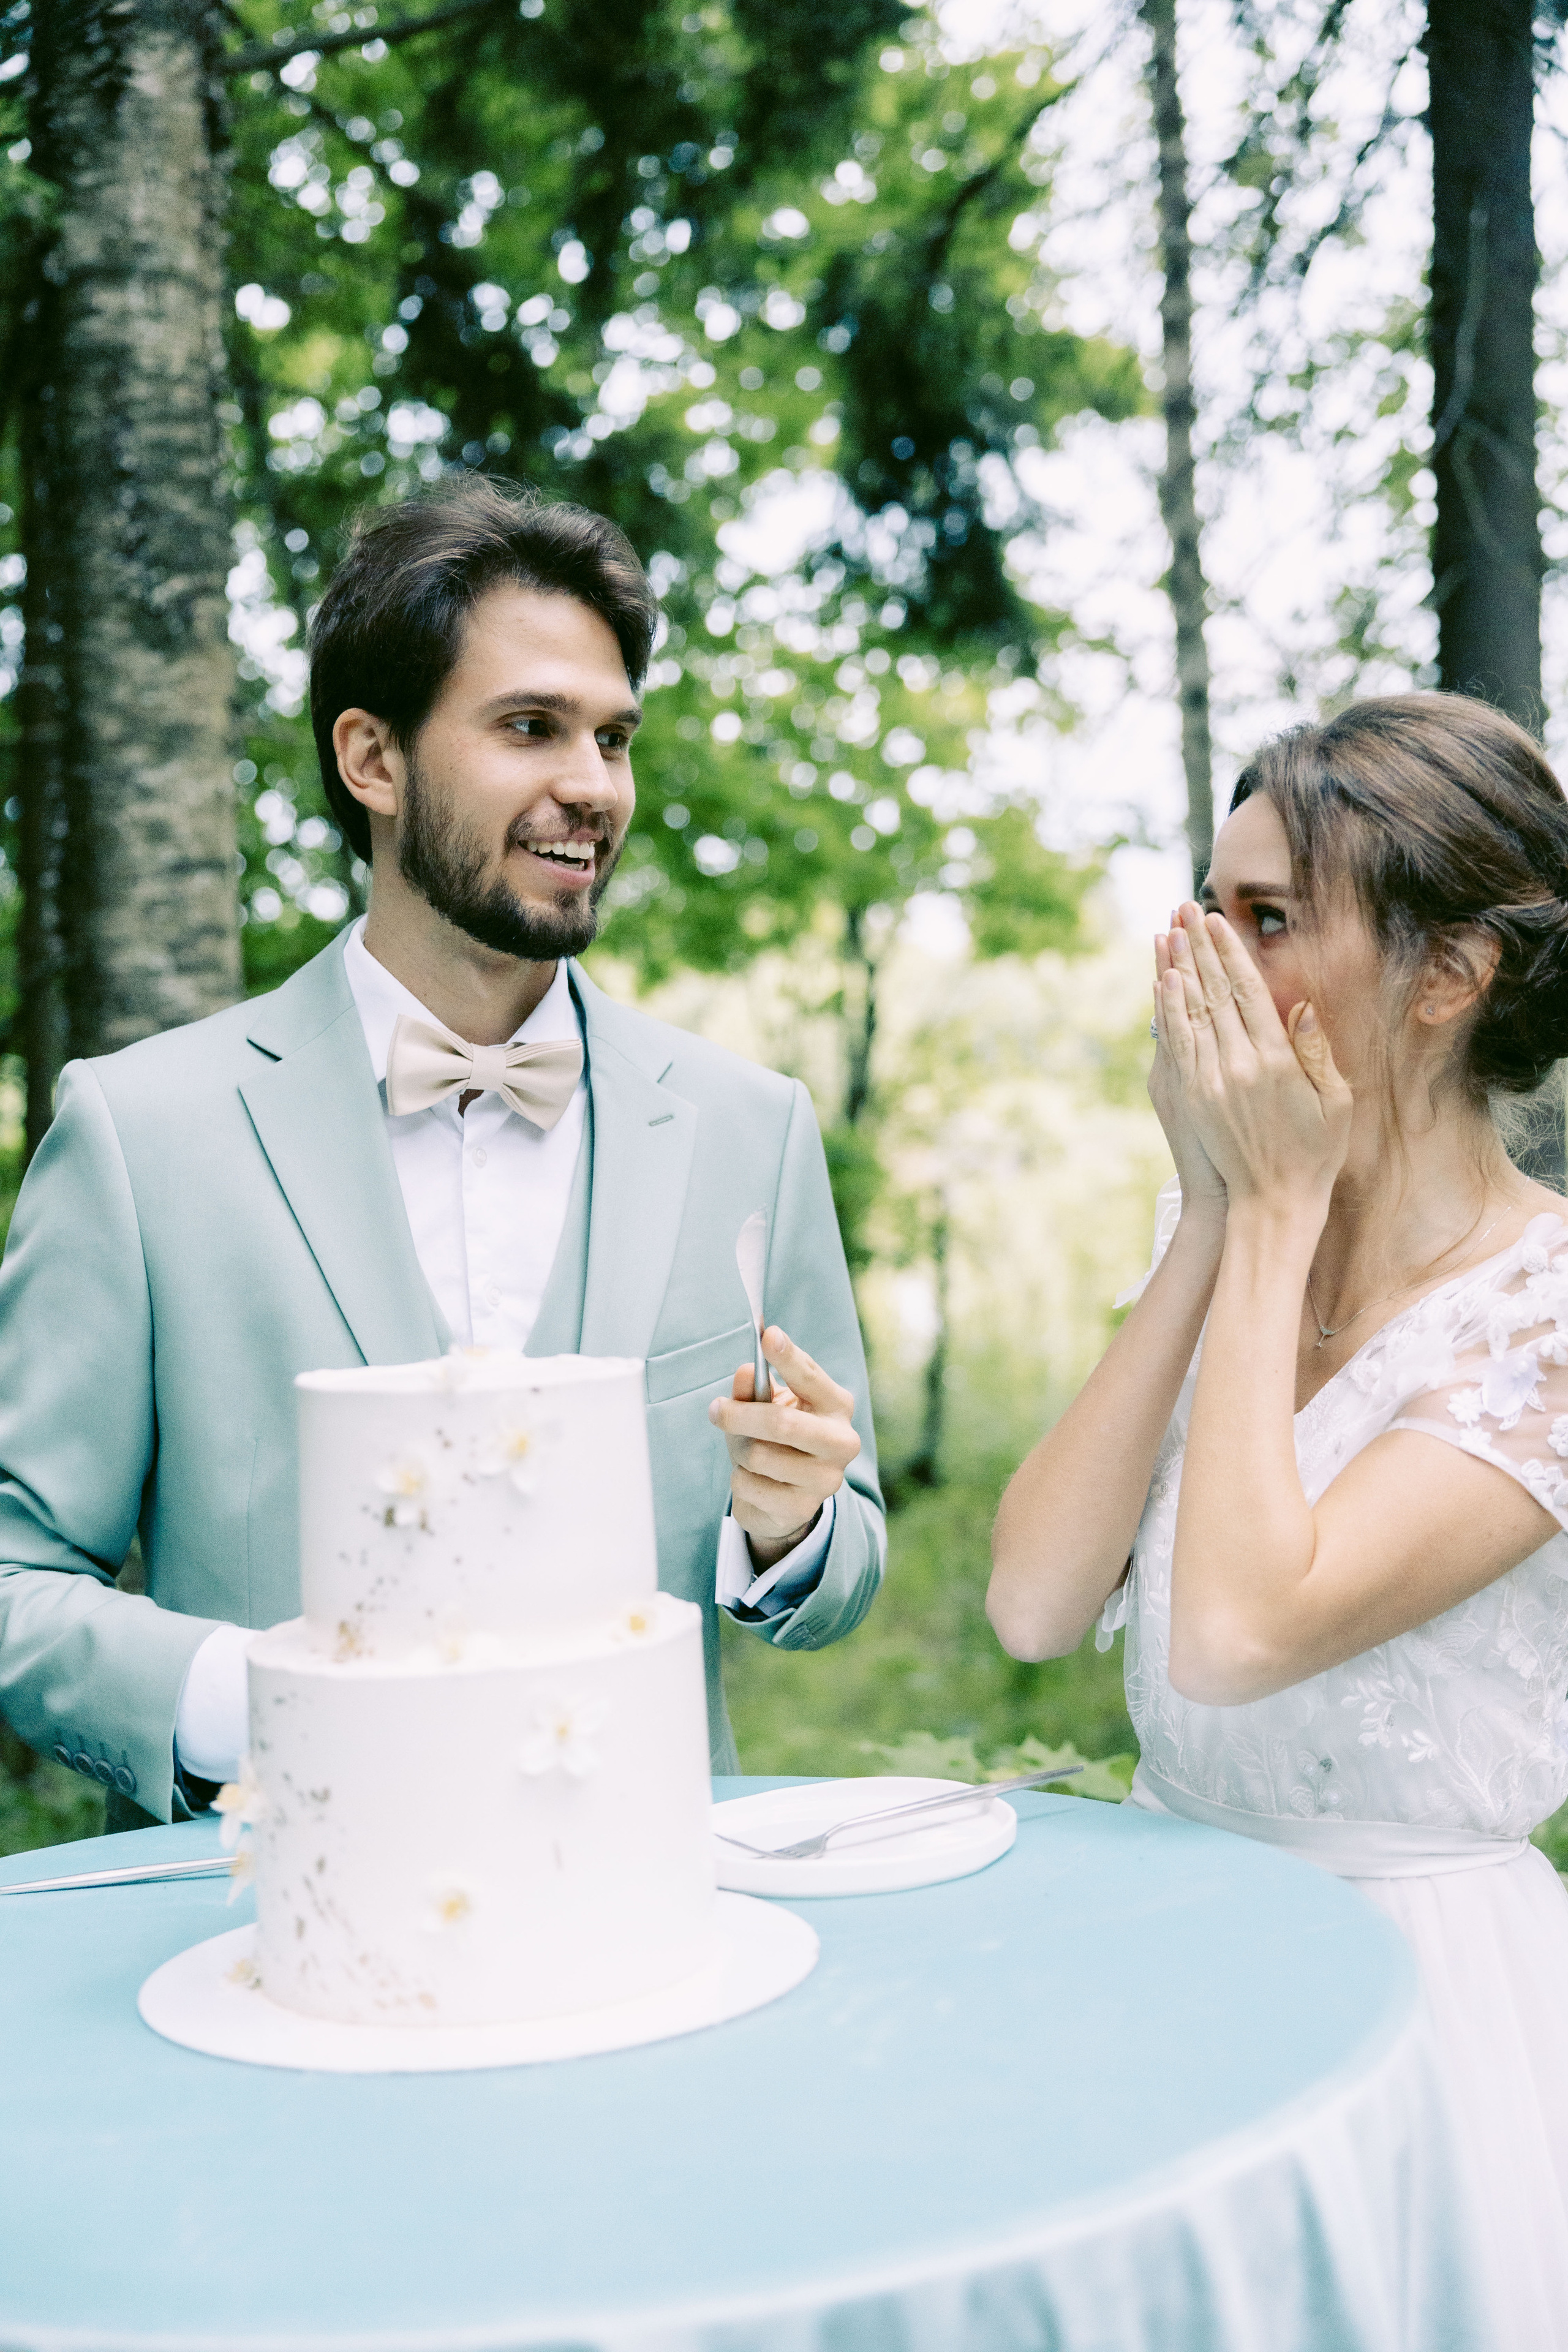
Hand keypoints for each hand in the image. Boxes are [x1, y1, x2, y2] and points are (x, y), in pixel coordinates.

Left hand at [709, 1327, 860, 1568]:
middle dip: (740, 1414)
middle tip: (715, 1409)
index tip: (768, 1334)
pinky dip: (740, 1479)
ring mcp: (826, 1478)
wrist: (788, 1499)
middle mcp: (841, 1441)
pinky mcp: (803, 1508)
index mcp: (836, 1406)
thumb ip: (755, 1388)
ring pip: (758, 1454)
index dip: (787, 1355)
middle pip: (781, 1422)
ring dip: (739, 1451)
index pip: (810, 1376)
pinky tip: (754, 1480)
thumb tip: (747, 1371)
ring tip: (746, 1453)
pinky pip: (749, 1484)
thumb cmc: (778, 1440)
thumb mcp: (766, 1407)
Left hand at [1161, 902, 1351, 1210]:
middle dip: (1196, 947)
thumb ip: (1318, 1051)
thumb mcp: (1335, 1102)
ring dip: (1176, 968)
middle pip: (1211, 992)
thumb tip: (1303, 1004)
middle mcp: (1237, 1066)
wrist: (1272, 1202)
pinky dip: (1167, 1009)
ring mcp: (1209, 1081)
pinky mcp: (1191, 1097)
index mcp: (1276, 1061)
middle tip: (1183, 909)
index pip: (1246, 992)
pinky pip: (1175, 1043)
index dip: (1228, 952)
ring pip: (1188, 1012)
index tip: (1214, 920)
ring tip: (1166, 932)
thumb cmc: (1315, 1153)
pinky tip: (1163, 984)